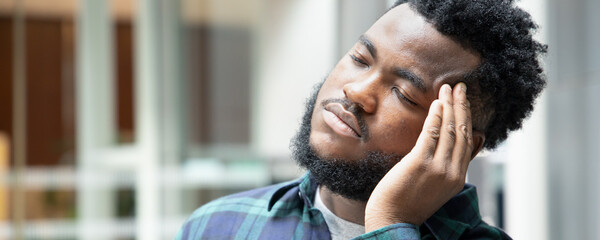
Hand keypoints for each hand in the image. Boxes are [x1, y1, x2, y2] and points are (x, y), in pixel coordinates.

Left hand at [364, 82, 478, 230]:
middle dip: (462, 107)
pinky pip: (432, 135)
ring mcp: (438, 168)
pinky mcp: (420, 163)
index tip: (464, 102)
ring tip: (448, 88)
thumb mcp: (433, 188)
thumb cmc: (407, 204)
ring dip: (450, 106)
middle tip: (460, 87)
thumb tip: (444, 151)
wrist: (392, 220)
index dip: (466, 119)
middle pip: (462, 132)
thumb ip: (442, 169)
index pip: (467, 142)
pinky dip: (436, 117)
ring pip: (450, 131)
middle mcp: (452, 173)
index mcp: (457, 178)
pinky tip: (436, 104)